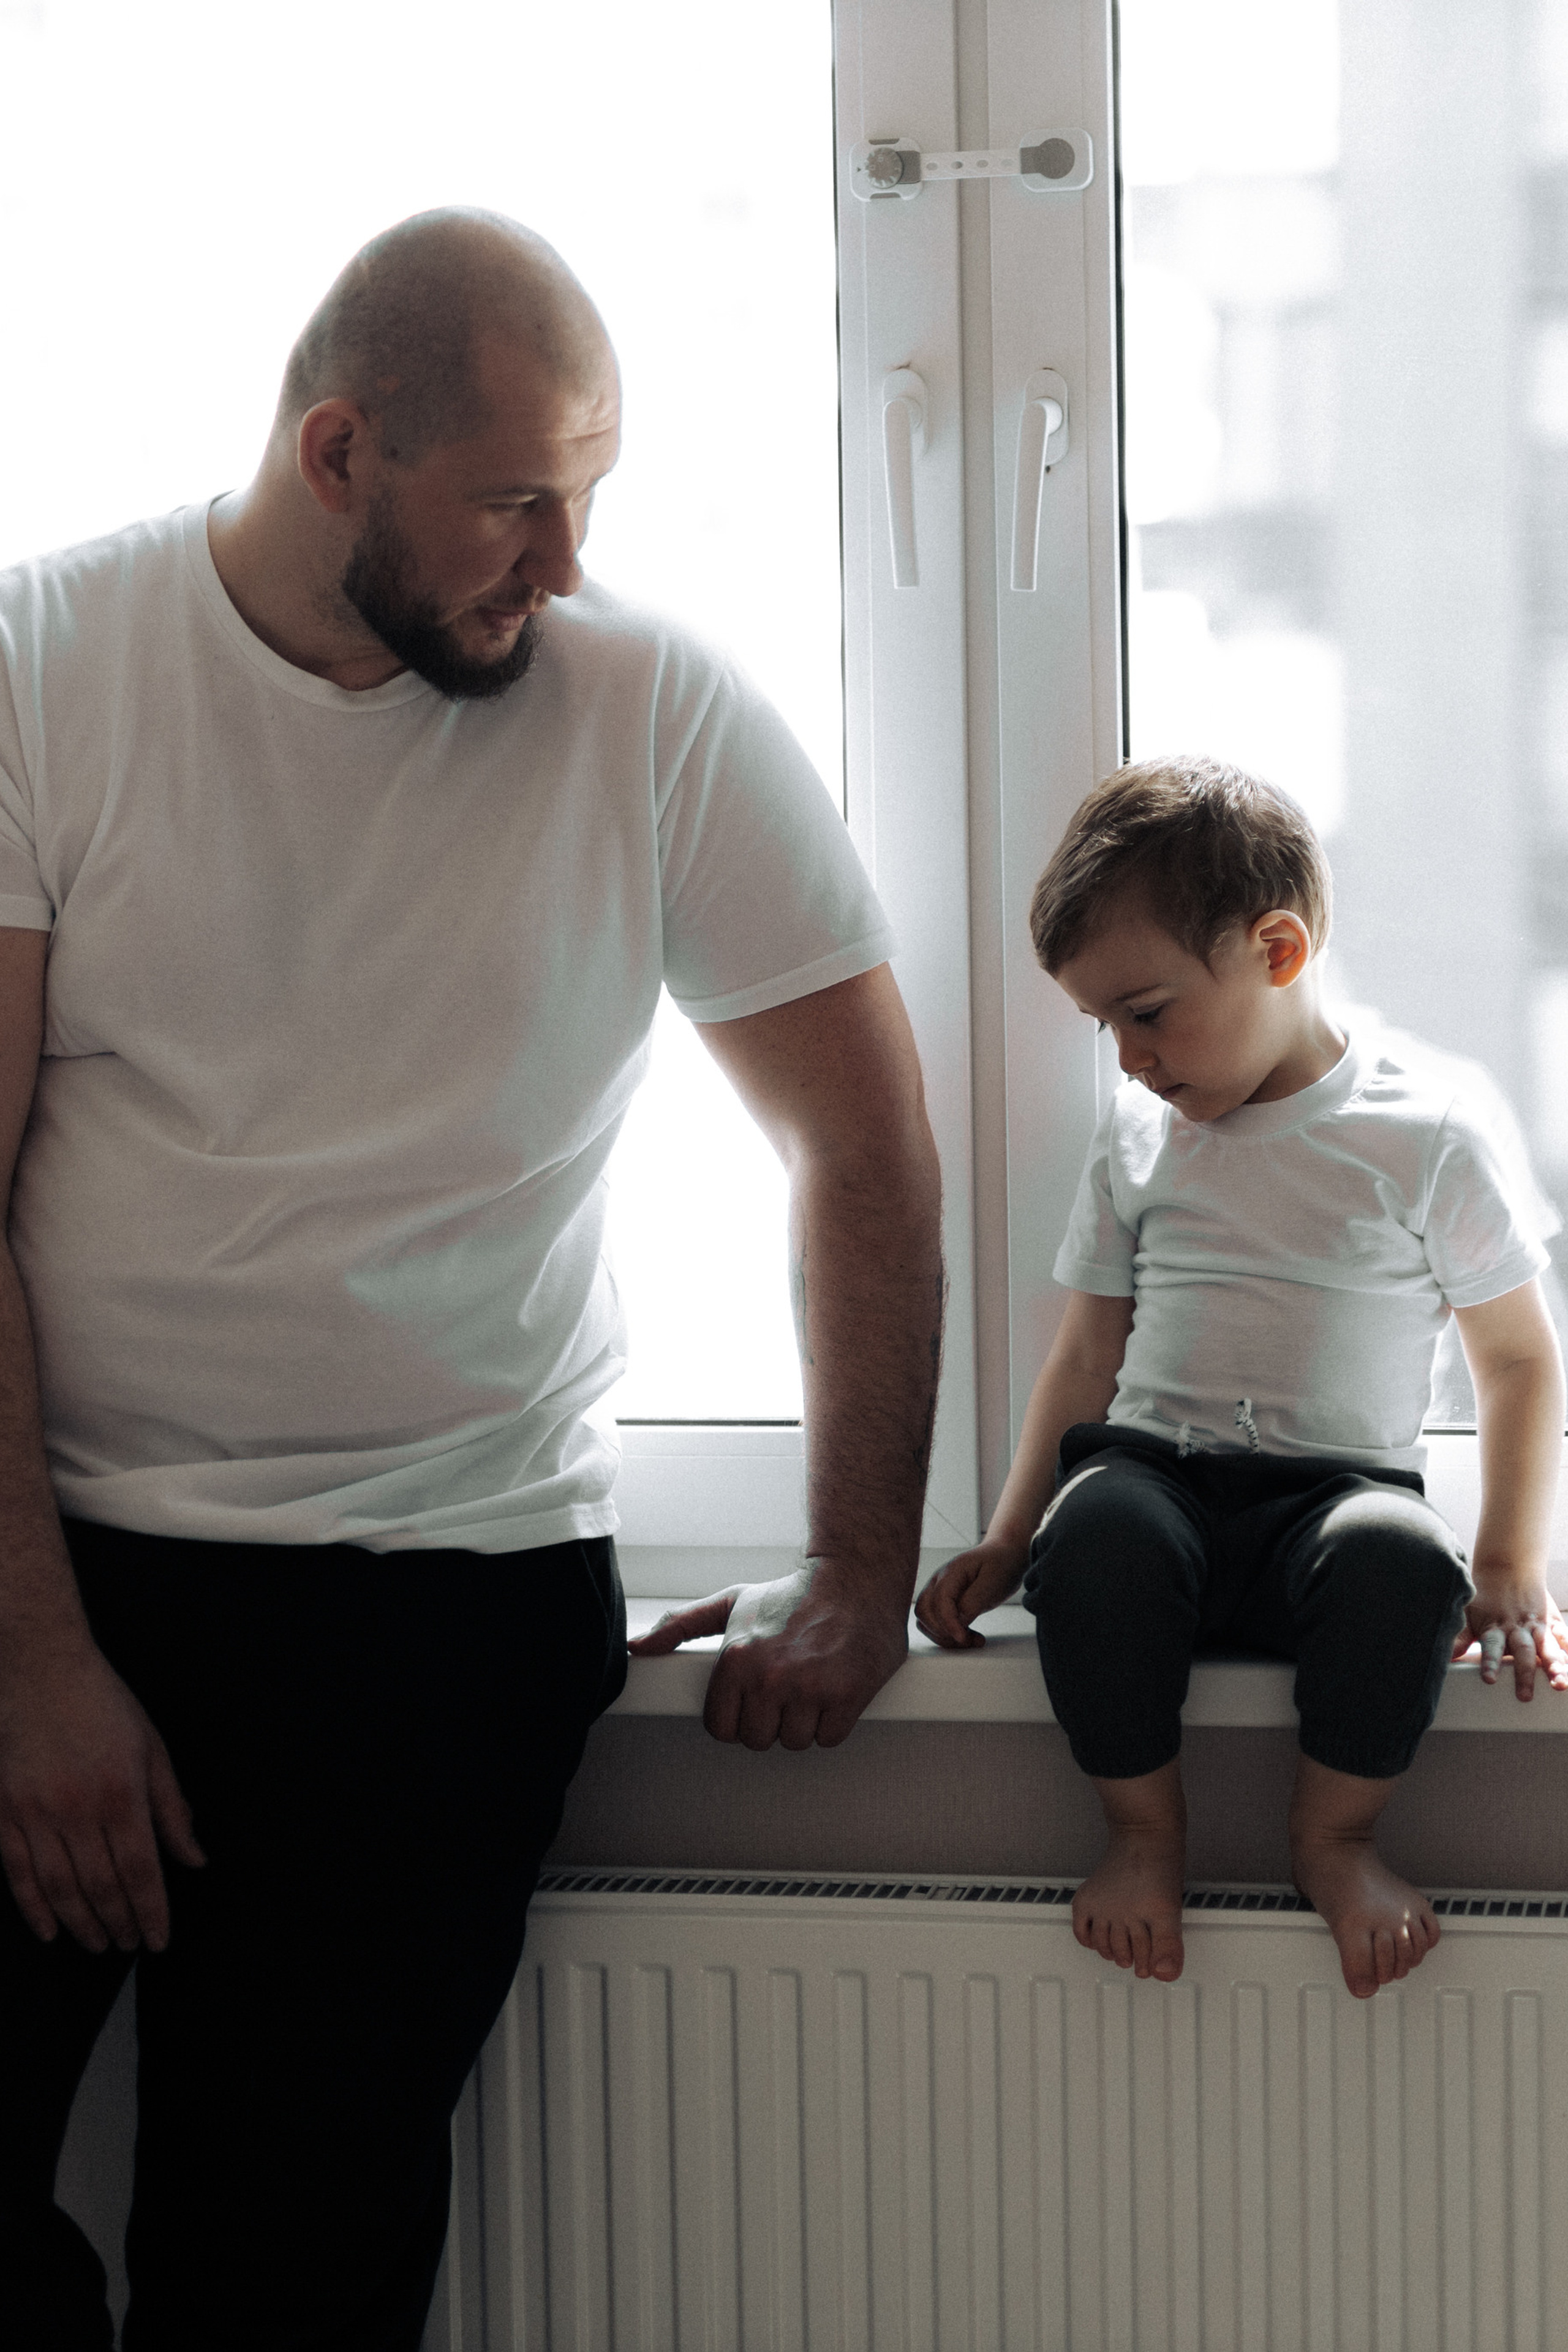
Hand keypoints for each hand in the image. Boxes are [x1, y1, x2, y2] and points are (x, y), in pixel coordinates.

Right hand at [0, 1638, 206, 1951]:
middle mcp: (77, 1809)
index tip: (159, 1939)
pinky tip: (50, 1930)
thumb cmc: (103, 1704)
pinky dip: (33, 1907)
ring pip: (59, 1887)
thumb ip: (172, 1808)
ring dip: (82, 1923)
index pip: (142, 1871)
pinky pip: (17, 1872)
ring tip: (99, 1943)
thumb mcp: (152, 1749)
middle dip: (120, 1923)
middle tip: (130, 1945)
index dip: (152, 1912)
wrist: (41, 1669)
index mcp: (121, 1792)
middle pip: (102, 1886)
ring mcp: (35, 1812)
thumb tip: (194, 1858)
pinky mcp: (4, 1810)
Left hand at [626, 1560, 909, 1748]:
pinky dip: (832, 1721)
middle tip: (786, 1689)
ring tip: (810, 1685)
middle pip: (758, 1740)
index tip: (753, 1698)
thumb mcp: (731, 1603)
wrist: (856, 1577)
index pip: (722, 1728)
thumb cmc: (792, 1595)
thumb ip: (681, 1626)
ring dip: (803, 1721)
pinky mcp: (846, 1697)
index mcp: (736, 1659)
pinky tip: (833, 1689)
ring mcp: (809, 1689)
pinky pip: (828, 1738)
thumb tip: (638, 1647)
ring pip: (794, 1742)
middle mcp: (769, 1677)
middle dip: (771, 1720)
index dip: (738, 1716)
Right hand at [913, 1540, 1028, 1648]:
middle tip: (968, 1640)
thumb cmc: (1001, 1565)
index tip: (963, 1638)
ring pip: (926, 1619)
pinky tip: (968, 1636)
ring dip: (944, 1635)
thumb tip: (958, 1622)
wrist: (1005, 1556)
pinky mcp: (945, 1602)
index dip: (948, 1623)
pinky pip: (936, 1622)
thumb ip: (973, 1602)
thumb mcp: (993, 1583)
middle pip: (924, 1611)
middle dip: (943, 1631)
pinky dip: (948, 1634)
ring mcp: (939, 1591)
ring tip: (971, 1640)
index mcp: (951, 1572)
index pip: (939, 1600)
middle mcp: (939, 1581)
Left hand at [1455, 1577, 1567, 1701]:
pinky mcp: (1552, 1623)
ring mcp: (1536, 1627)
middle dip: (1524, 1675)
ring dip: (1554, 1666)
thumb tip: (1445, 1656)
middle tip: (1525, 1696)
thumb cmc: (1486, 1596)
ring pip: (1547, 1648)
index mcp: (1495, 1628)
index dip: (1490, 1663)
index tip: (1489, 1680)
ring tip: (1559, 1684)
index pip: (1491, 1648)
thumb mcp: (1468, 1614)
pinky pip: (1564, 1637)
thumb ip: (1459, 1638)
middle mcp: (1517, 1629)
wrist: (1508, 1566)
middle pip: (1522, 1653)